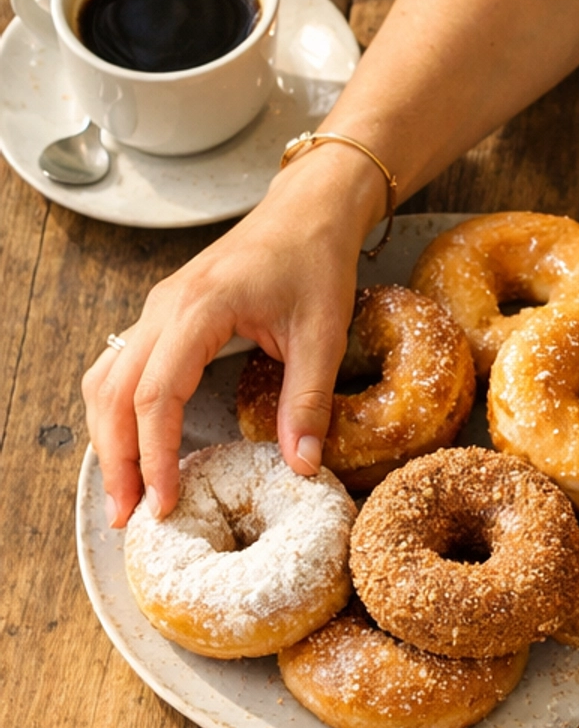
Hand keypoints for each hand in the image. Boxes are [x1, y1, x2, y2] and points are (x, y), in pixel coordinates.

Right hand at [82, 151, 381, 526]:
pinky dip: (116, 412)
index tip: (164, 503)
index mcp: (200, 309)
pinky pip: (120, 367)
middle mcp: (165, 307)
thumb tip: (303, 467)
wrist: (307, 209)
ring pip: (107, 381)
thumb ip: (309, 400)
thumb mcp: (324, 332)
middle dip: (118, 460)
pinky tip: (131, 446)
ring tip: (125, 494)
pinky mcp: (162, 315)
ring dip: (109, 439)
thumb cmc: (316, 260)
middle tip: (127, 518)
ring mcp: (157, 308)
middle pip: (115, 393)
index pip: (156, 394)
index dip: (155, 455)